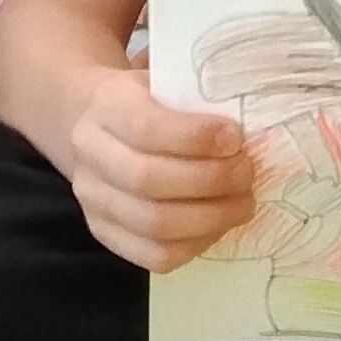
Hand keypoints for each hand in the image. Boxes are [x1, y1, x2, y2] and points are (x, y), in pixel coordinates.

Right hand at [64, 68, 257, 274]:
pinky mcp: (104, 233)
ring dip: (211, 217)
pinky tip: (219, 225)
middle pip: (147, 180)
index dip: (195, 138)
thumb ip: (199, 101)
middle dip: (210, 180)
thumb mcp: (169, 84)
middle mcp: (90, 153)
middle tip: (247, 173)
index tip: (235, 138)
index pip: (146, 128)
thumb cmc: (152, 102)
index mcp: (106, 105)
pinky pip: (154, 256)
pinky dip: (196, 244)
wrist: (105, 125)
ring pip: (153, 224)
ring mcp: (92, 199)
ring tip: (243, 202)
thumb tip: (251, 127)